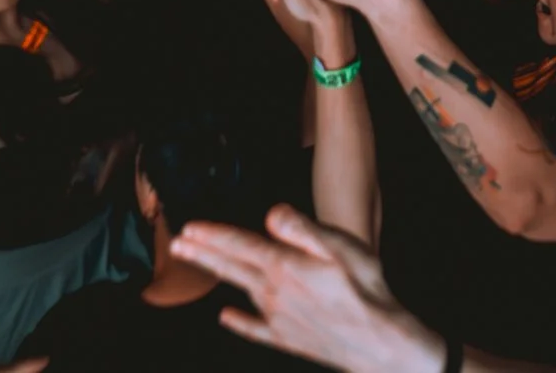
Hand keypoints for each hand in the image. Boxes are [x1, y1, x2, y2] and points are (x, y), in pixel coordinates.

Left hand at [171, 207, 435, 371]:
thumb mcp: (340, 246)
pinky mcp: (286, 338)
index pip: (240, 244)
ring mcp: (277, 317)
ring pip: (240, 290)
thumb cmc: (365, 290)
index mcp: (285, 266)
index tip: (190, 227)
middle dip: (203, 253)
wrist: (377, 341)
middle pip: (231, 267)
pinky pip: (254, 328)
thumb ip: (302, 228)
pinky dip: (238, 321)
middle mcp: (274, 291)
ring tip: (200, 264)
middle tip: (178, 244)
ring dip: (218, 274)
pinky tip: (226, 318)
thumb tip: (271, 213)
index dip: (213, 234)